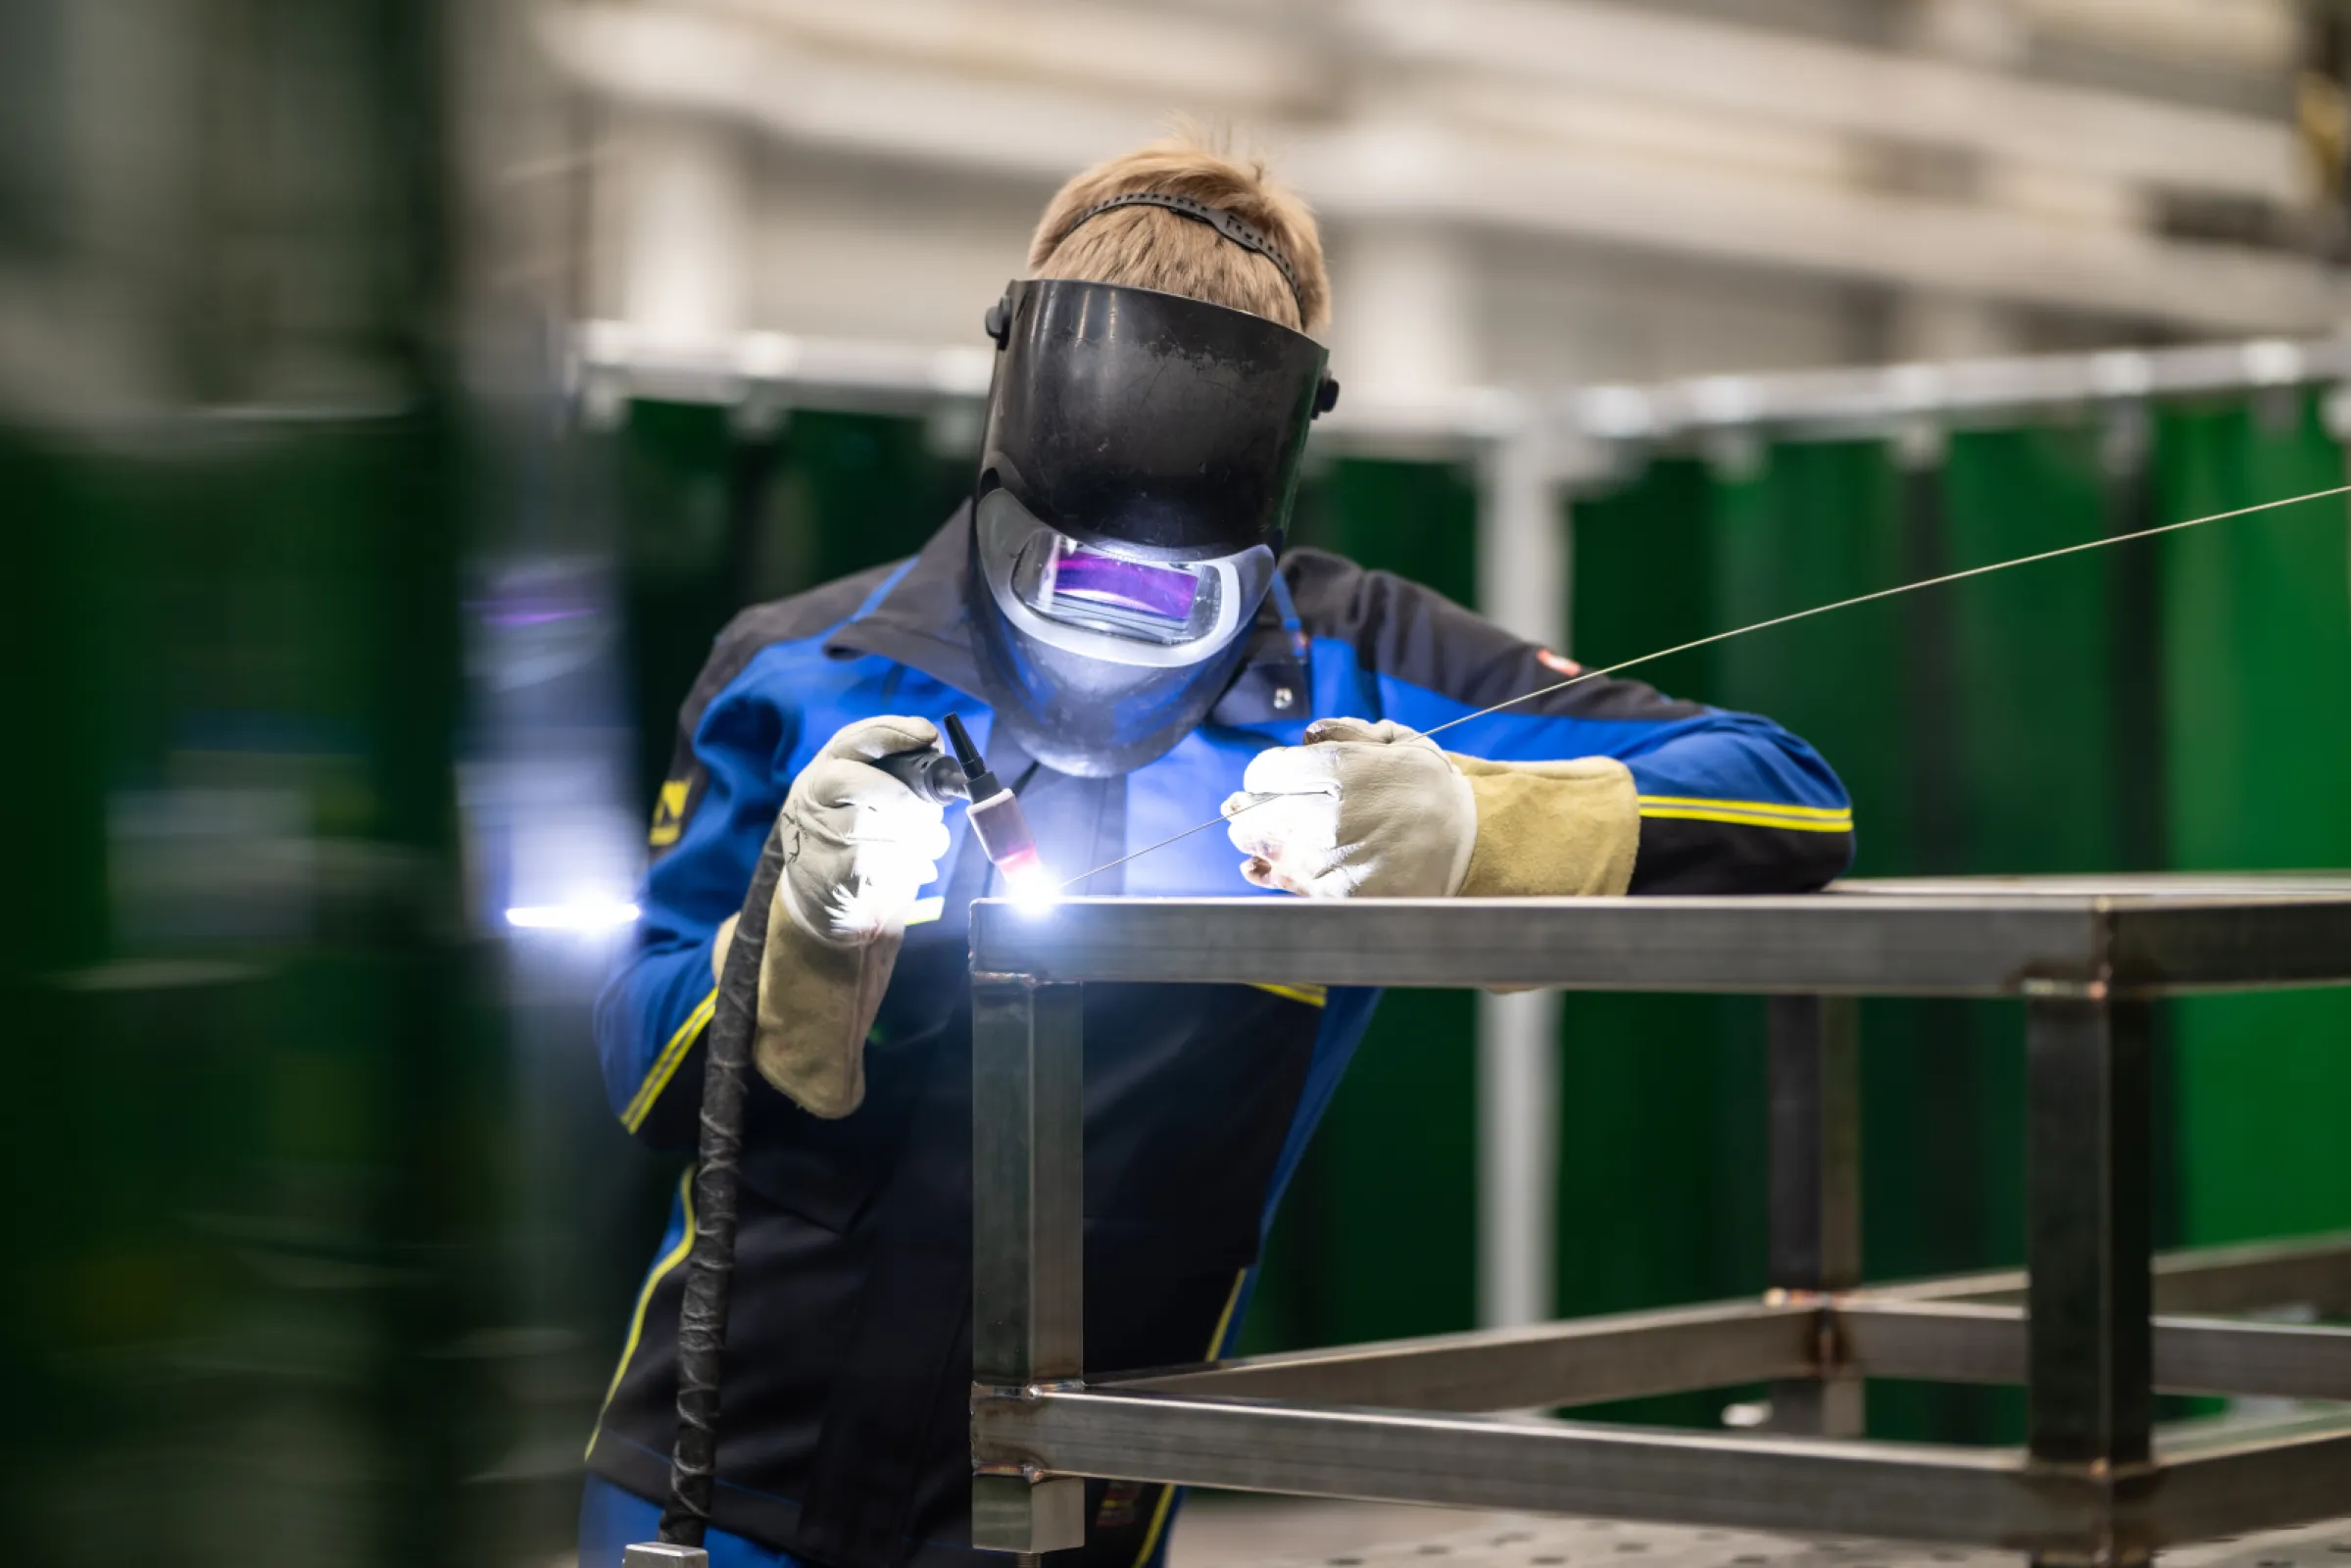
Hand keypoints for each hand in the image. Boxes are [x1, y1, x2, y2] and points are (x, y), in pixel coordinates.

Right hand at [778, 715, 952, 942]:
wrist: (820, 895)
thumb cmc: (859, 836)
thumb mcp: (870, 797)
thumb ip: (900, 777)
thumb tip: (939, 766)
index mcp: (828, 767)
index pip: (854, 739)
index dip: (894, 733)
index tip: (929, 736)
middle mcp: (814, 794)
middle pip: (854, 781)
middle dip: (902, 797)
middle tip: (928, 815)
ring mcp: (817, 833)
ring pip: (867, 824)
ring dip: (911, 836)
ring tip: (927, 845)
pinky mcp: (829, 872)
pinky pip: (875, 863)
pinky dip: (904, 866)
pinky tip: (912, 868)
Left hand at [1223, 717, 1476, 897]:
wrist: (1474, 849)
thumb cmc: (1433, 792)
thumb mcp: (1399, 743)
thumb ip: (1346, 732)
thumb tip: (1306, 736)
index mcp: (1336, 771)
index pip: (1263, 773)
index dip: (1266, 774)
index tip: (1273, 779)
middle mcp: (1322, 818)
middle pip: (1249, 817)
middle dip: (1252, 810)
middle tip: (1261, 810)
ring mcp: (1324, 864)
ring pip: (1261, 852)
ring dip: (1264, 843)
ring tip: (1278, 836)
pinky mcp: (1331, 899)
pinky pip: (1283, 884)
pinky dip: (1274, 874)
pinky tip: (1269, 867)